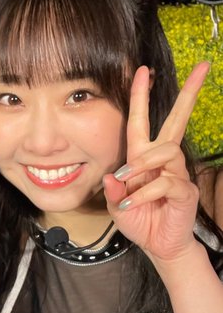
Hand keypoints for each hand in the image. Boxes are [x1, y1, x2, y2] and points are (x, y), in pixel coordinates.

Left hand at [103, 62, 209, 261]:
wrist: (157, 246)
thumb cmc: (140, 221)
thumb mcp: (117, 206)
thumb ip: (113, 192)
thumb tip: (111, 177)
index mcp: (143, 159)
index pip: (141, 122)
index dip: (141, 97)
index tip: (143, 71)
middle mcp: (162, 161)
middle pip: (177, 121)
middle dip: (188, 94)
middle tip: (201, 67)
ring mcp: (176, 173)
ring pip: (165, 152)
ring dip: (142, 166)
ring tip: (126, 185)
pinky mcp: (184, 190)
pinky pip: (165, 182)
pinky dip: (145, 193)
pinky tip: (133, 204)